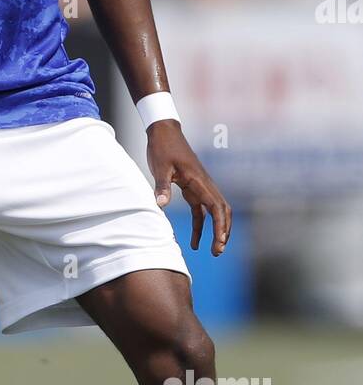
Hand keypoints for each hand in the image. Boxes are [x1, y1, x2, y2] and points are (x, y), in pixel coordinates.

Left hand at [146, 120, 231, 255]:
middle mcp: (204, 185)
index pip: (217, 207)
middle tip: (217, 251)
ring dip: (215, 231)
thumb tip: (161, 205)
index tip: (219, 242)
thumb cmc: (163, 147)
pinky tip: (195, 242)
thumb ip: (162, 186)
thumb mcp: (160, 167)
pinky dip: (200, 226)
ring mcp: (199, 187)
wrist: (164, 132)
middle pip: (222, 212)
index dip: (220, 226)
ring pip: (214, 212)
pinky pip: (200, 211)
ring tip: (212, 251)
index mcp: (199, 181)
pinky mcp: (192, 188)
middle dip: (223, 232)